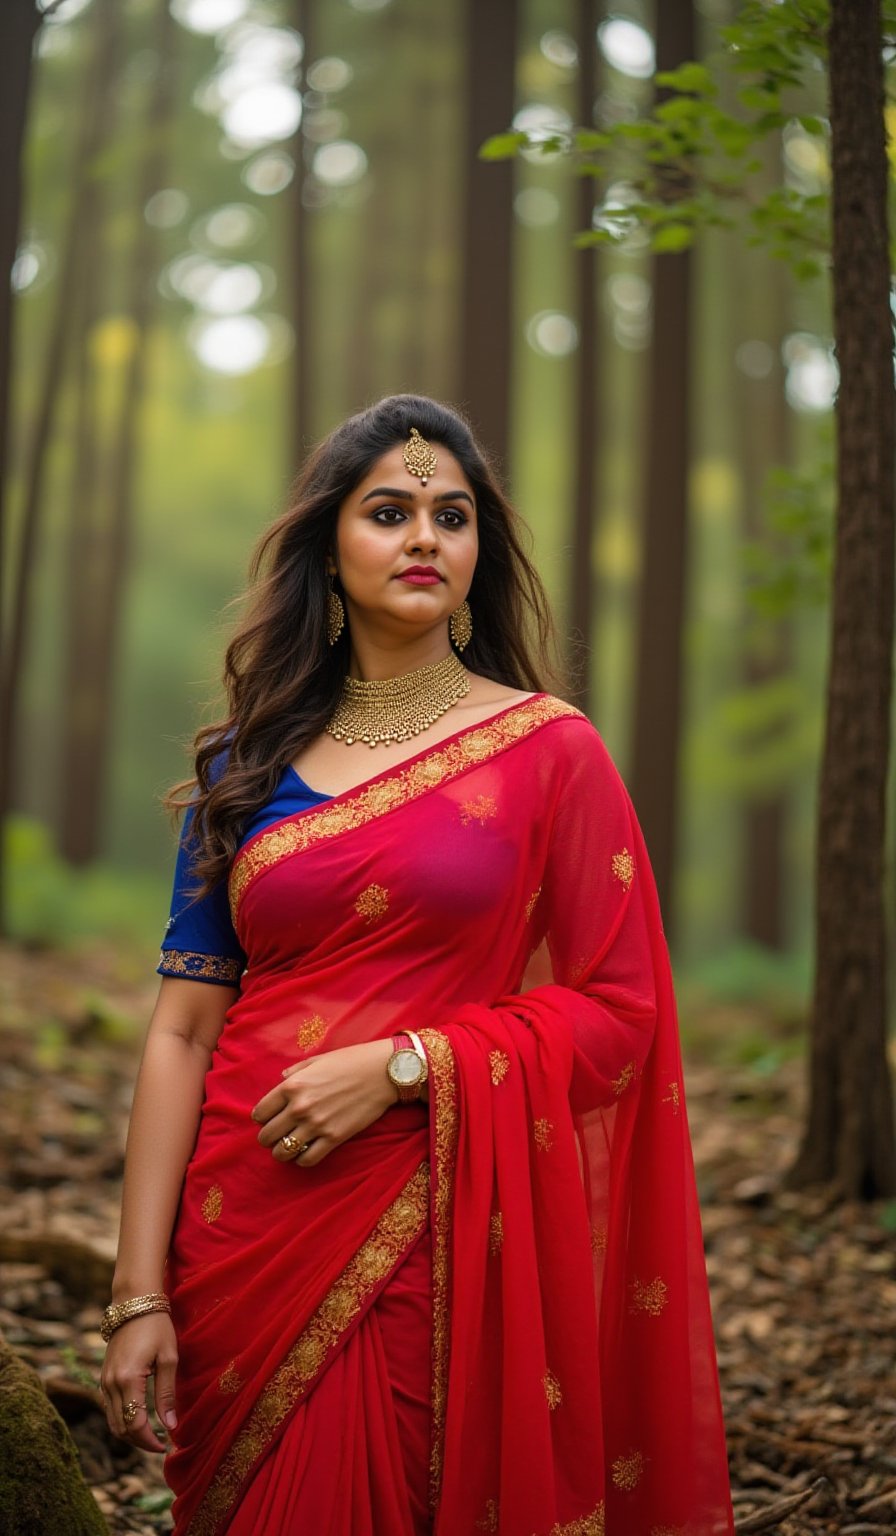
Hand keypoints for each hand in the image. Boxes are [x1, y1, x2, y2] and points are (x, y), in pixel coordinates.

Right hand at [100, 1312, 177, 1453]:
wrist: (135, 1302)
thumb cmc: (157, 1326)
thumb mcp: (169, 1358)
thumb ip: (167, 1394)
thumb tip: (172, 1426)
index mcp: (128, 1379)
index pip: (135, 1424)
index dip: (150, 1441)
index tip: (166, 1445)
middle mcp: (111, 1383)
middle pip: (121, 1428)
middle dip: (140, 1442)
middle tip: (161, 1444)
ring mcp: (104, 1380)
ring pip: (112, 1421)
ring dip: (130, 1433)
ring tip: (152, 1435)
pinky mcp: (104, 1377)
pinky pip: (109, 1408)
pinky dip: (122, 1419)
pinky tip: (139, 1418)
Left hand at [252, 1040, 396, 1167]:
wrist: (383, 1072)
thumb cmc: (351, 1061)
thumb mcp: (318, 1060)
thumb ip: (296, 1071)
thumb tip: (282, 1079)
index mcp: (292, 1086)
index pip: (260, 1113)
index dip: (262, 1118)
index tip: (269, 1119)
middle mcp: (299, 1107)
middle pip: (267, 1136)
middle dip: (268, 1138)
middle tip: (276, 1136)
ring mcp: (316, 1124)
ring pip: (282, 1152)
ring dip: (282, 1152)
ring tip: (288, 1148)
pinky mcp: (334, 1138)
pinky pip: (307, 1160)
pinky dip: (302, 1160)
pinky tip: (306, 1152)